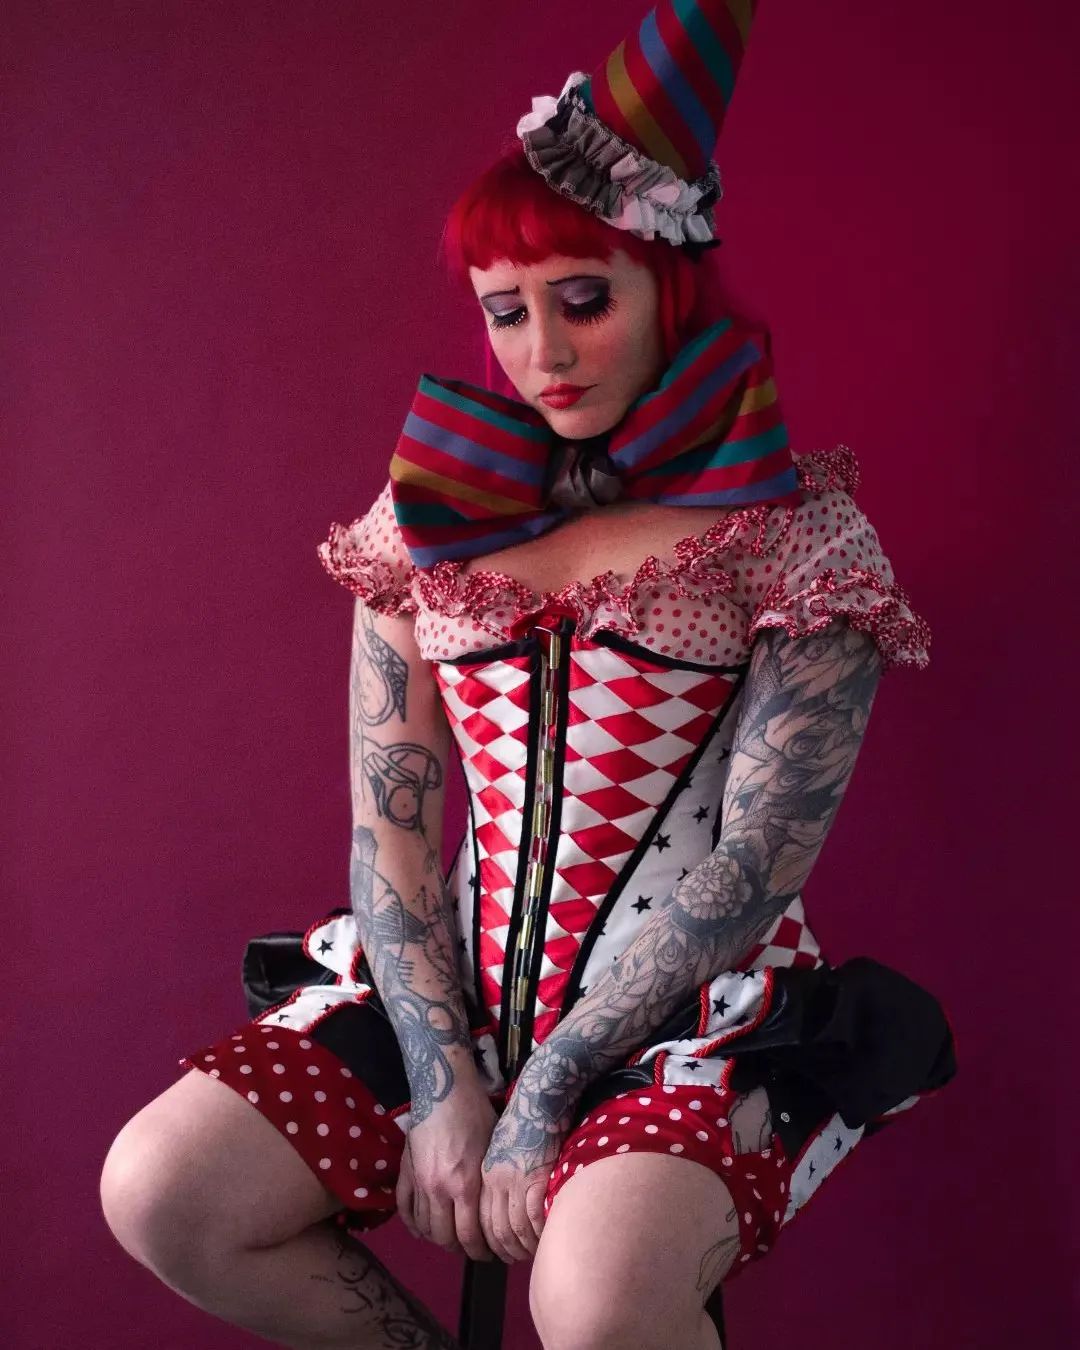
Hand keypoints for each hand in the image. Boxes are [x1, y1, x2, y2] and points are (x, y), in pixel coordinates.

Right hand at [396, 1078, 500, 1262]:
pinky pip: (404, 1209)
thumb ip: (488, 1182)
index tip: (488, 1253)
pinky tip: (422, 1229)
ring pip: (424, 1227)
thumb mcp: (493, 1150)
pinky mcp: (404, 1172)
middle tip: (470, 1249)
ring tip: (450, 1238)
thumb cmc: (476, 1114)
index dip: (478, 1251)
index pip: (469, 1235)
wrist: (444, 1088)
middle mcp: (439, 1190)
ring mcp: (418, 1182)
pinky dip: (413, 1224)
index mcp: (465, 1185)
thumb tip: (499, 1206)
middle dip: (459, 1249)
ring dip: (437, 1238)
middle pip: (444, 1238)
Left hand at [478, 1078, 572, 1263]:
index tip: (496, 1251)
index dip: (485, 1243)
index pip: (476, 1222)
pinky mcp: (533, 1179)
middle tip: (516, 1258)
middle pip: (491, 1231)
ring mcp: (512, 1181)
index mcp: (481, 1175)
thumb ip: (494, 1177)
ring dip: (523, 1247)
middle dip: (504, 1251)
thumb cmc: (521, 1120)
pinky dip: (539, 1234)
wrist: (538, 1098)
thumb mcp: (496, 1149)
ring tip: (533, 1253)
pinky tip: (546, 1238)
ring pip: (512, 1230)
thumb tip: (500, 1203)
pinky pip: (533, 1219)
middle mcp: (492, 1182)